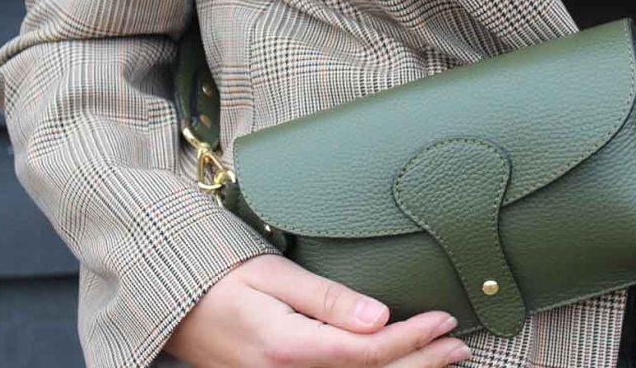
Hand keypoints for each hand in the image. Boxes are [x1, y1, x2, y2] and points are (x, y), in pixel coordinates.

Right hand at [165, 255, 470, 367]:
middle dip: (420, 364)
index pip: (367, 352)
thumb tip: (380, 317)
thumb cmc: (225, 282)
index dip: (412, 338)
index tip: (444, 320)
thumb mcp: (276, 277)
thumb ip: (329, 301)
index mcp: (288, 349)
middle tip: (459, 347)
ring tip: (444, 363)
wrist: (176, 308)